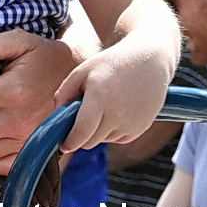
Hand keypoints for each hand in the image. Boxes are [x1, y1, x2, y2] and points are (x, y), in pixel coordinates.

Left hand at [57, 42, 171, 151]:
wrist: (149, 61)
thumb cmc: (111, 64)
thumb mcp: (82, 71)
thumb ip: (64, 92)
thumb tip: (58, 116)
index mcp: (100, 97)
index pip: (82, 131)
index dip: (70, 142)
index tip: (63, 145)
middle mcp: (117, 114)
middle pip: (90, 141)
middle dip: (80, 135)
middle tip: (80, 116)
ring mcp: (131, 123)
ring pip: (103, 140)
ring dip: (97, 131)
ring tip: (103, 105)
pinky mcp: (141, 128)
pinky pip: (118, 139)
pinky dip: (111, 130)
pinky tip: (116, 110)